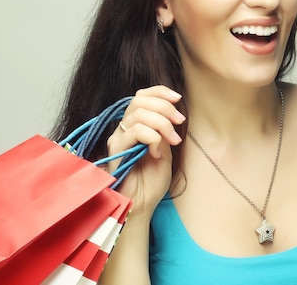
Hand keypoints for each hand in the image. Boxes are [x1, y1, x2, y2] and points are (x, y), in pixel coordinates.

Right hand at [106, 85, 184, 214]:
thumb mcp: (165, 148)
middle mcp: (123, 129)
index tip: (178, 97)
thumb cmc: (152, 180)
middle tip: (179, 122)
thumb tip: (171, 111)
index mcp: (135, 125)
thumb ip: (164, 129)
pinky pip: (136, 131)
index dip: (159, 92)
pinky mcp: (117, 150)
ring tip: (173, 140)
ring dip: (162, 124)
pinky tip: (157, 153)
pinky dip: (153, 138)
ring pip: (139, 114)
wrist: (143, 204)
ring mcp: (118, 139)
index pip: (141, 96)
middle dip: (164, 107)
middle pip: (139, 100)